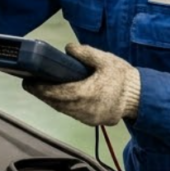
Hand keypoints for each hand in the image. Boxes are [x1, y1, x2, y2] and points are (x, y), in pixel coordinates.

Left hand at [23, 43, 140, 125]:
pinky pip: (73, 114)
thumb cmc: (123, 78)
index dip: (40, 89)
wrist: (140, 97)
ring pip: (63, 111)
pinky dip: (63, 106)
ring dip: (51, 101)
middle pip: (56, 103)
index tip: (29, 82)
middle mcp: (85, 109)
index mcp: (87, 93)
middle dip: (42, 94)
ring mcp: (89, 118)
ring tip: (41, 90)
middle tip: (30, 85)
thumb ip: (85, 53)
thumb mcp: (104, 59)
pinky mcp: (93, 121)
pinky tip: (59, 98)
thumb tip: (68, 49)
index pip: (56, 93)